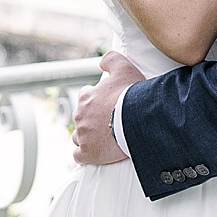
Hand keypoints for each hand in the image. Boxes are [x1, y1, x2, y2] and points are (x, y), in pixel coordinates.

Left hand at [72, 50, 143, 166]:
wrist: (138, 120)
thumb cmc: (132, 95)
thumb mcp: (124, 68)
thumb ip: (111, 59)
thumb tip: (101, 62)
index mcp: (87, 96)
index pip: (86, 97)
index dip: (97, 102)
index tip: (108, 106)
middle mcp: (80, 115)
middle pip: (82, 118)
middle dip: (92, 120)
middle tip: (109, 123)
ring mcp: (83, 135)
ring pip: (79, 137)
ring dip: (87, 137)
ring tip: (103, 139)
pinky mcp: (88, 153)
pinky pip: (79, 156)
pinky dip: (85, 155)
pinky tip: (94, 154)